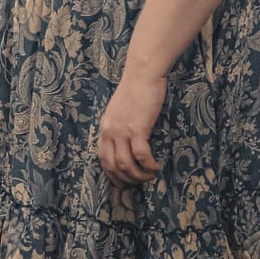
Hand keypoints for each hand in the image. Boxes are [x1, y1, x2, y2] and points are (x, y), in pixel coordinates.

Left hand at [97, 71, 165, 185]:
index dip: (112, 175)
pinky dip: (149, 165)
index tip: (123, 184)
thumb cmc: (136, 90)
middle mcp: (109, 131)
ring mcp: (122, 130)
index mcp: (105, 127)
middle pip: (113, 166)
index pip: (103, 159)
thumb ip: (120, 126)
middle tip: (140, 183)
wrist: (142, 74)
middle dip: (127, 180)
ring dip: (139, 175)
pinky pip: (141, 156)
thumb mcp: (120, 111)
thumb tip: (127, 144)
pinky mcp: (137, 128)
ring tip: (150, 175)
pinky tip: (157, 167)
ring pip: (126, 164)